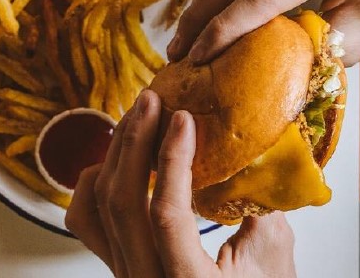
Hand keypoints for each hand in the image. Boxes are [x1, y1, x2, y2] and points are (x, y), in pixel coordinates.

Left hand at [66, 90, 296, 277]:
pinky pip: (86, 219)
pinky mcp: (114, 263)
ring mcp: (123, 273)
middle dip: (133, 142)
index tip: (182, 119)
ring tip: (138, 117)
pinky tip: (119, 159)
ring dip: (115, 154)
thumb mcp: (273, 260)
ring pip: (98, 206)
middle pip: (120, 203)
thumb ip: (259, 210)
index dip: (172, 161)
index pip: (167, 216)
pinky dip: (96, 181)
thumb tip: (248, 149)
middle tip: (150, 100)